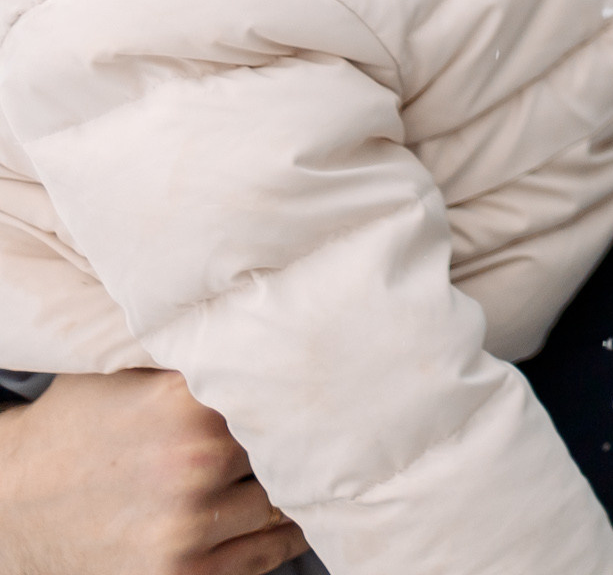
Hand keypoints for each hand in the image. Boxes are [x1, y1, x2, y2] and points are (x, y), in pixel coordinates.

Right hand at [0, 370, 306, 574]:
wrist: (9, 508)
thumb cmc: (73, 428)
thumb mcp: (122, 373)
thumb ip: (190, 352)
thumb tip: (260, 312)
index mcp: (183, 405)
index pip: (279, 387)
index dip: (305, 384)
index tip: (333, 379)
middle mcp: (192, 464)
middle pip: (290, 445)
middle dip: (302, 435)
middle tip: (330, 423)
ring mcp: (187, 526)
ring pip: (284, 500)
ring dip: (296, 485)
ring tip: (312, 466)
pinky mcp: (182, 574)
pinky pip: (265, 552)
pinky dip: (287, 533)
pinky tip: (296, 514)